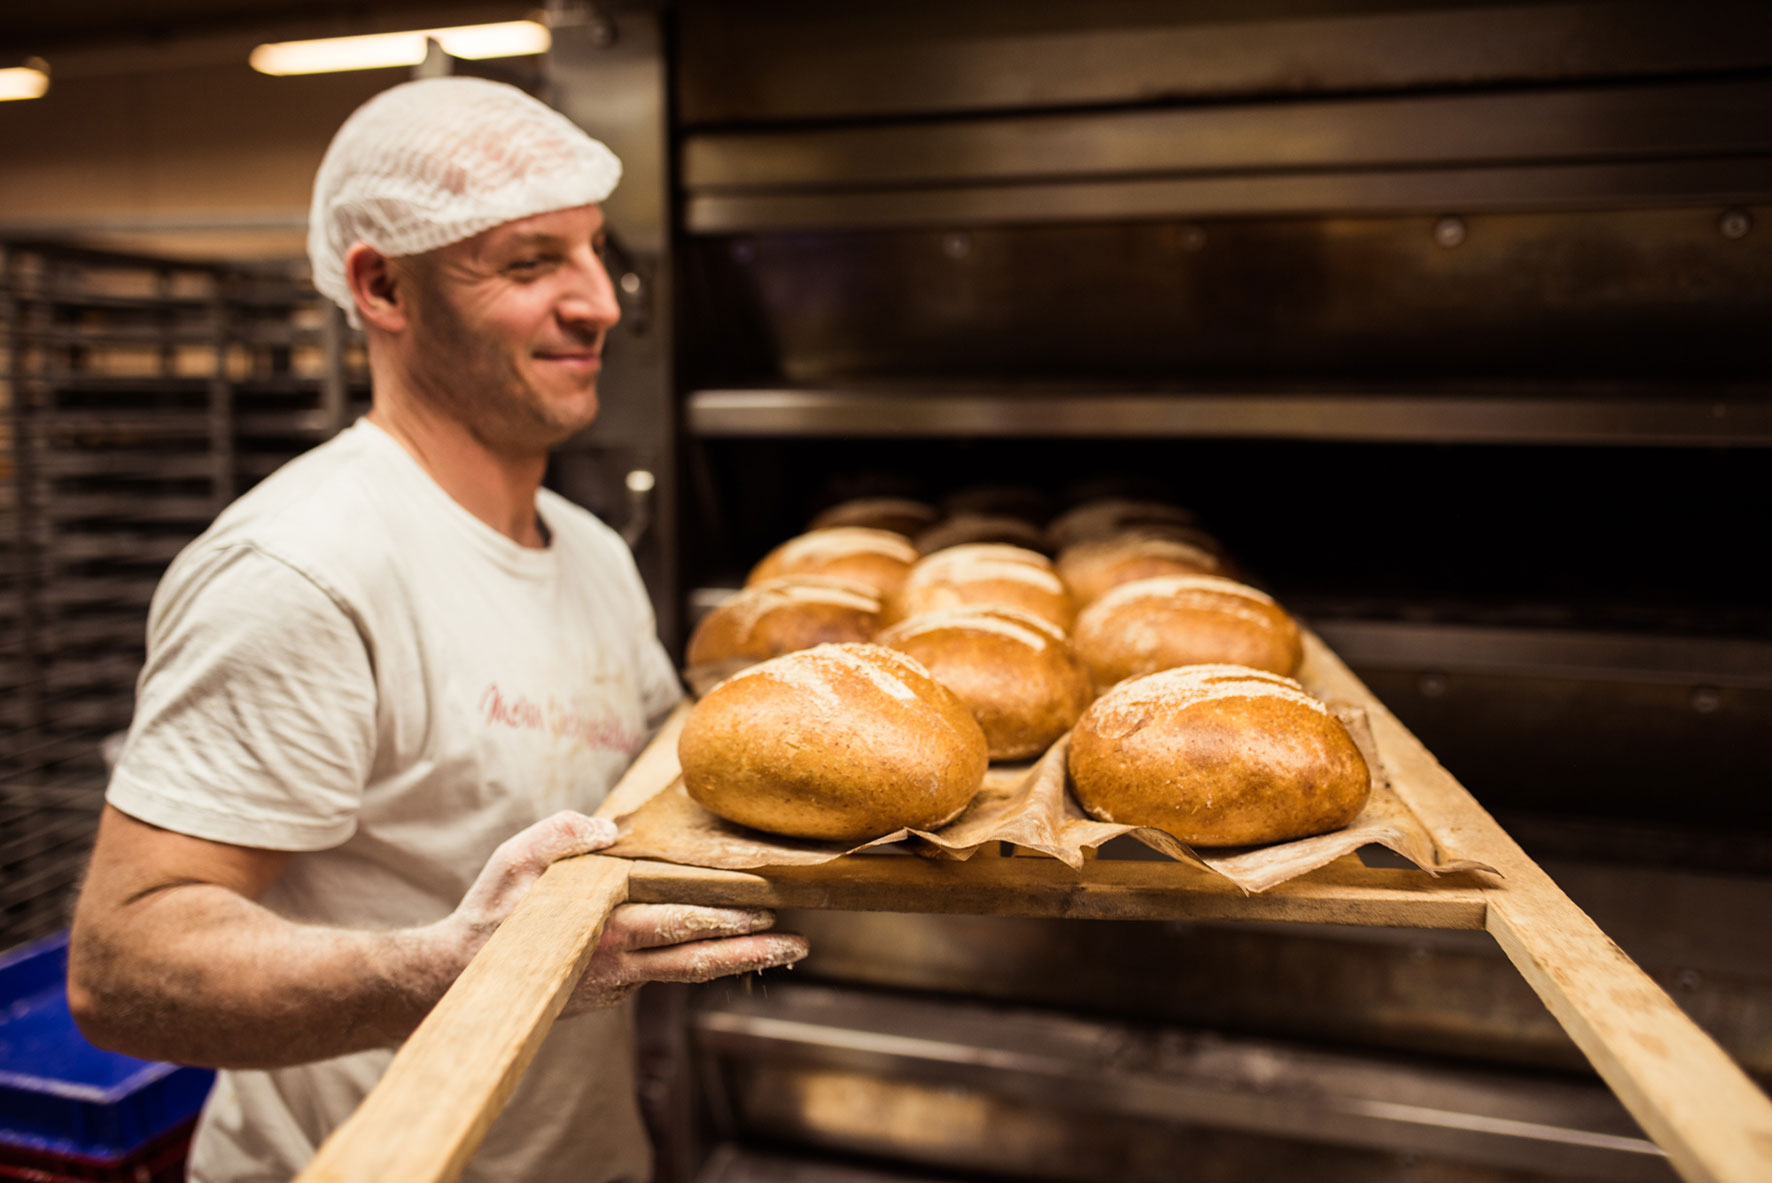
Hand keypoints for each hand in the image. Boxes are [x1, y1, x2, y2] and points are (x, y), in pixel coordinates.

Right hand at [430, 811, 807, 1010]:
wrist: (457, 982)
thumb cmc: (490, 916)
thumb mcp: (515, 861)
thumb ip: (559, 836)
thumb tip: (604, 827)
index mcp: (605, 930)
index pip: (677, 923)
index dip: (723, 919)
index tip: (764, 910)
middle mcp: (620, 965)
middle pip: (697, 959)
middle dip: (750, 950)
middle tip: (799, 943)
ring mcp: (619, 984)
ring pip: (689, 972)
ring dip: (738, 962)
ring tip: (787, 952)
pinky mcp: (612, 992)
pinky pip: (665, 973)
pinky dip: (699, 960)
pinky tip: (727, 946)